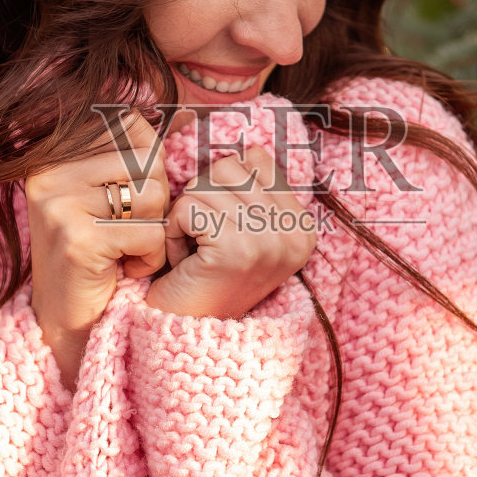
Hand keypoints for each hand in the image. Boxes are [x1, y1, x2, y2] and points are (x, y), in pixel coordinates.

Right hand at [24, 113, 168, 387]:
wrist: (70, 323)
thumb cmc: (102, 255)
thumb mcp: (115, 192)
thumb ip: (142, 150)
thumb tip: (189, 111)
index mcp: (56, 152)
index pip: (132, 125)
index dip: (151, 163)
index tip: (131, 200)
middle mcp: (50, 171)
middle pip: (148, 160)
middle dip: (155, 201)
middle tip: (126, 231)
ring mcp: (58, 203)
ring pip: (152, 194)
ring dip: (153, 231)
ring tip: (123, 250)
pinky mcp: (76, 238)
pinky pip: (148, 233)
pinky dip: (148, 258)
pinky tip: (122, 269)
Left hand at [146, 145, 316, 318]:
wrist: (187, 334)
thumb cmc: (205, 276)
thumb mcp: (242, 226)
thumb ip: (250, 185)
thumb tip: (247, 141)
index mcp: (303, 226)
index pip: (255, 158)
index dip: (224, 187)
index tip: (224, 230)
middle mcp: (295, 233)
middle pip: (229, 167)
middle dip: (202, 199)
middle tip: (203, 242)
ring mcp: (269, 241)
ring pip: (204, 184)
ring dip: (186, 216)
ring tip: (194, 253)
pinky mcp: (237, 249)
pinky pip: (188, 207)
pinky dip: (174, 231)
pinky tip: (184, 261)